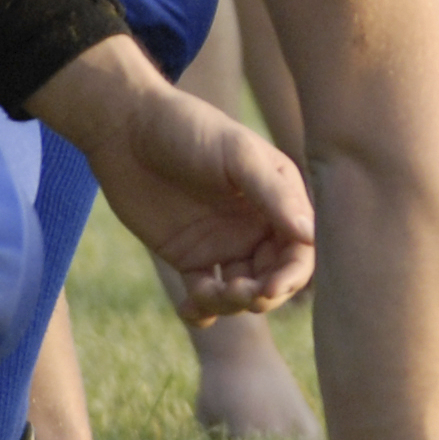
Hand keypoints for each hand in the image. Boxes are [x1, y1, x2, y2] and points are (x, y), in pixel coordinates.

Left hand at [28, 35, 315, 317]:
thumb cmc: (190, 130)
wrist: (127, 129)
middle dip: (263, 294)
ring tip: (205, 295)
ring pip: (242, 291)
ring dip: (232, 303)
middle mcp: (257, 224)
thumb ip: (274, 195)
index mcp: (278, 198)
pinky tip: (189, 309)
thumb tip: (311, 235)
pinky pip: (204, 294)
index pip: (300, 248)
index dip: (292, 275)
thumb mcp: (237, 155)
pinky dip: (202, 310)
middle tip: (239, 294)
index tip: (270, 289)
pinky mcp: (189, 256)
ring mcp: (224, 242)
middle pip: (275, 275)